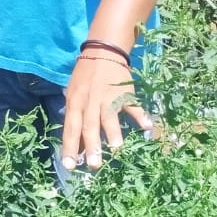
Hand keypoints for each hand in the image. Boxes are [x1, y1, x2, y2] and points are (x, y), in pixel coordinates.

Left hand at [60, 55, 148, 170]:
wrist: (102, 51)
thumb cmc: (85, 76)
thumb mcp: (73, 93)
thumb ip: (75, 114)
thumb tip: (75, 141)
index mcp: (75, 102)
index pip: (70, 127)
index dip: (69, 146)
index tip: (69, 166)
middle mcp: (89, 101)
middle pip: (89, 125)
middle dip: (91, 146)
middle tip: (94, 165)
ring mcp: (107, 96)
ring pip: (108, 115)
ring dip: (112, 131)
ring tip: (115, 148)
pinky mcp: (124, 92)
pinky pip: (132, 104)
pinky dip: (140, 115)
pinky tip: (146, 127)